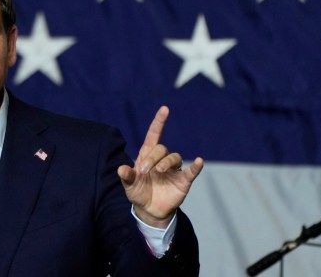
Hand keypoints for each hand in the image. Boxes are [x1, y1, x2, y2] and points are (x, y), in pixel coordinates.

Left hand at [117, 105, 203, 227]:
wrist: (149, 211)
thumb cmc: (139, 193)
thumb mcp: (129, 185)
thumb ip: (126, 176)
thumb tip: (121, 169)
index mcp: (147, 156)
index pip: (154, 135)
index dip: (159, 122)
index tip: (165, 109)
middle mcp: (162, 160)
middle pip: (161, 149)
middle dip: (152, 157)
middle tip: (145, 171)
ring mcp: (173, 170)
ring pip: (175, 157)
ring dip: (167, 162)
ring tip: (159, 171)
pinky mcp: (183, 181)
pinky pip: (192, 171)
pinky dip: (196, 166)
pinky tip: (199, 161)